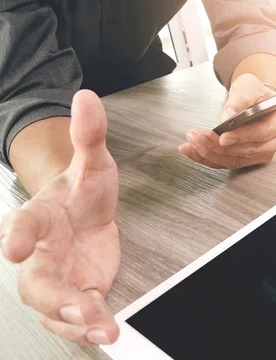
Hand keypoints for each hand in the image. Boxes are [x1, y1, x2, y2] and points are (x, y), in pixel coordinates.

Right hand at [0, 90, 119, 344]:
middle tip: (76, 305)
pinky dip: (88, 326)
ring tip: (101, 327)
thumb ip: (89, 135)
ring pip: (51, 306)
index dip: (17, 234)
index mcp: (40, 216)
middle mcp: (40, 253)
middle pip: (33, 279)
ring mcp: (55, 278)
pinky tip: (108, 330)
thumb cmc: (82, 190)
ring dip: (73, 320)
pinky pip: (74, 317)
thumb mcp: (93, 162)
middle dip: (51, 295)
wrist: (87, 215)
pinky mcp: (75, 296)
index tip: (15, 245)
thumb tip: (86, 96)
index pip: (22, 223)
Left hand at [179, 73, 275, 168]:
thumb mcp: (248, 85)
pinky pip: (229, 163)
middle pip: (249, 149)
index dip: (243, 136)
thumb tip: (228, 115)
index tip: (223, 136)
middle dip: (220, 146)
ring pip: (237, 159)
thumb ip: (240, 98)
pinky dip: (209, 158)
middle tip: (199, 137)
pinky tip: (193, 151)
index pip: (264, 132)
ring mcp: (266, 152)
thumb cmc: (256, 93)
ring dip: (211, 153)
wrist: (255, 100)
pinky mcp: (251, 159)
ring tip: (192, 142)